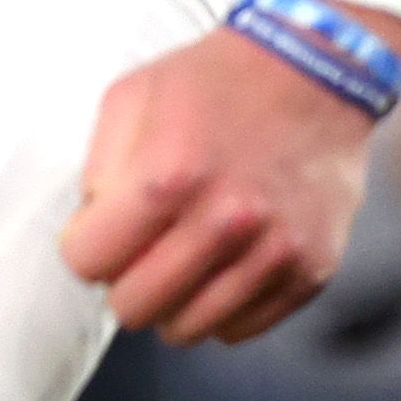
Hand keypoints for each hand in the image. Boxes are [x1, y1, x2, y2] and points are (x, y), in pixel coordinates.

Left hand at [61, 11, 392, 341]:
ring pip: (190, 328)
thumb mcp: (129, 96)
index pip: (91, 262)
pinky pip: (242, 328)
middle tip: (135, 250)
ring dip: (172, 301)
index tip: (96, 233)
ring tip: (177, 259)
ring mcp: (274, 252)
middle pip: (137, 306)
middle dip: (122, 281)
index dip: (84, 248)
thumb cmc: (212, 81)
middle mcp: (225, 222)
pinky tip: (218, 267)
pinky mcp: (311, 271)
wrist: (316, 72)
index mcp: (168, 176)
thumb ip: (98, 169)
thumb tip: (91, 232)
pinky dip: (219, 308)